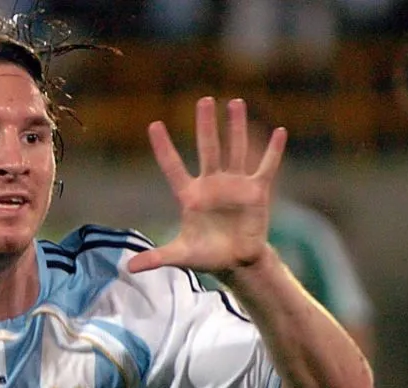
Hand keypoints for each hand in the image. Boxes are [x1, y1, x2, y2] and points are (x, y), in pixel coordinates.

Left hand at [127, 97, 286, 275]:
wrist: (236, 263)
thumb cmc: (206, 256)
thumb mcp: (180, 256)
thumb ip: (156, 257)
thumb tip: (129, 268)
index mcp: (190, 195)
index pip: (173, 166)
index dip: (164, 147)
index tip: (154, 125)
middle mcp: (212, 184)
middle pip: (207, 148)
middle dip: (206, 125)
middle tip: (204, 100)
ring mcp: (235, 185)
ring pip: (235, 150)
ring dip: (236, 127)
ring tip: (236, 102)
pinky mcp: (257, 192)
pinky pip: (266, 167)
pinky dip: (273, 151)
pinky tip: (279, 132)